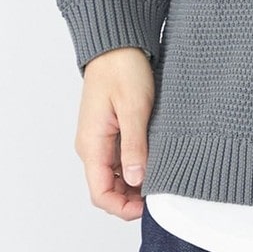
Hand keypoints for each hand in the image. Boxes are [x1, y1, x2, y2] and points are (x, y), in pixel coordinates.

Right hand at [74, 46, 154, 219]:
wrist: (116, 43)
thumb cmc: (122, 68)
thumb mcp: (134, 107)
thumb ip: (133, 145)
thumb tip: (135, 180)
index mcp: (92, 144)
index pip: (100, 193)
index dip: (122, 208)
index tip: (147, 207)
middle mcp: (92, 146)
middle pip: (107, 188)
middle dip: (130, 199)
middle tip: (160, 195)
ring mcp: (100, 140)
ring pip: (114, 176)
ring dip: (134, 183)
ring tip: (160, 178)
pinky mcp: (110, 131)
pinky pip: (119, 159)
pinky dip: (135, 166)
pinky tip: (154, 161)